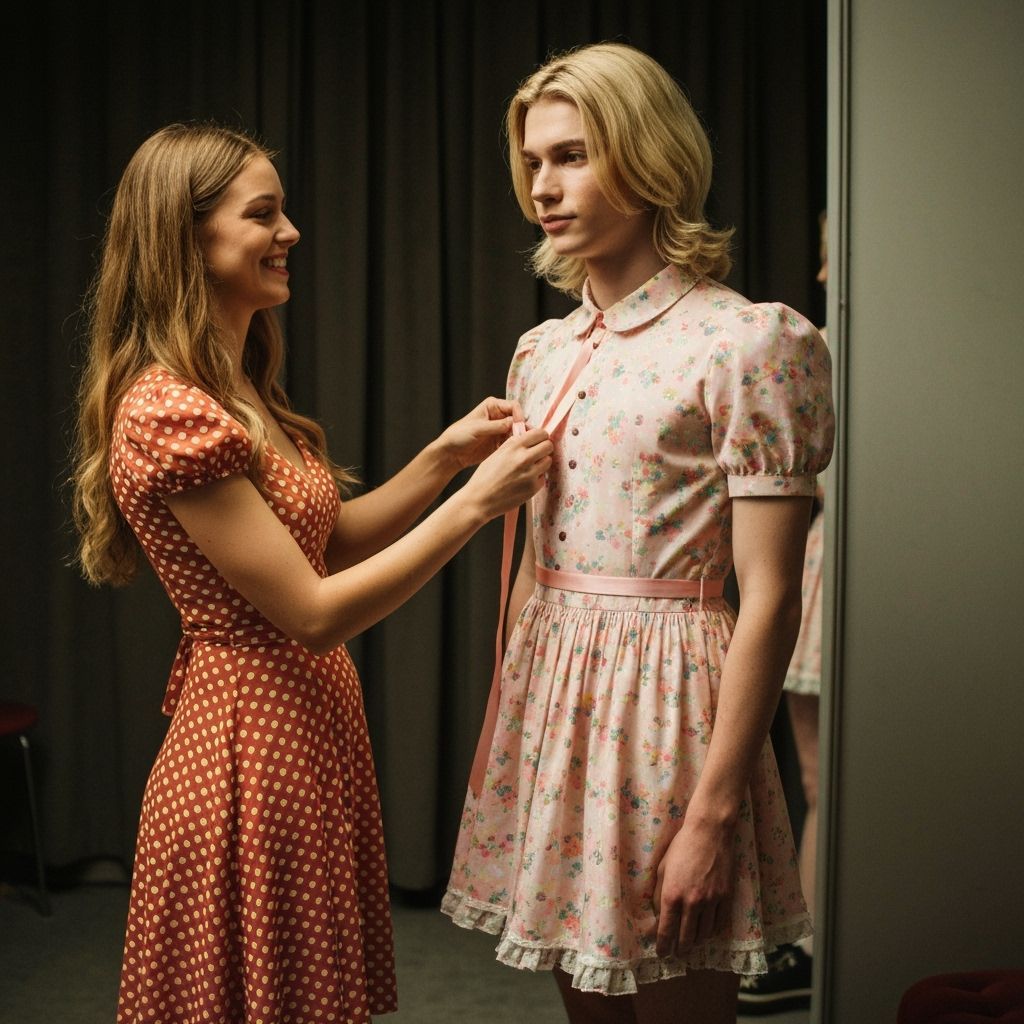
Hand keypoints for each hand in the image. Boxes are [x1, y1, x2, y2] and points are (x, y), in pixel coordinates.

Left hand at [437, 397, 524, 471]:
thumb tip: (514, 423)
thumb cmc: (459, 435)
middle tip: (524, 438)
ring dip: (521, 438)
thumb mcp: (478, 429)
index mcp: (493, 406)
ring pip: (518, 431)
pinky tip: (516, 451)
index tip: (519, 426)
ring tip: (521, 446)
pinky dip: (516, 446)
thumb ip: (497, 426)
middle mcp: (499, 416)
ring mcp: (501, 429)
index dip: (519, 415)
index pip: (513, 406)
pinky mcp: (501, 442)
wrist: (452, 453)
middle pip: (518, 419)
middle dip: (522, 428)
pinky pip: (513, 442)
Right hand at [462, 426, 551, 519]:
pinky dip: (537, 477)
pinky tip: (525, 480)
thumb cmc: (484, 478)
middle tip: (537, 453)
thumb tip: (526, 437)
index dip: (541, 436)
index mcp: (514, 447)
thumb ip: (513, 444)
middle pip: (548, 446)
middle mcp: (524, 458)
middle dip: (544, 448)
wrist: (480, 500)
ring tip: (530, 467)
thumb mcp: (496, 454)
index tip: (539, 440)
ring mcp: (530, 474)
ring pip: (548, 461)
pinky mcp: (533, 488)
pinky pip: (543, 477)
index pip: (540, 434)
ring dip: (542, 462)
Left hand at [653, 814, 734, 956]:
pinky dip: (713, 932)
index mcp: (672, 895)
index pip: (666, 931)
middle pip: (686, 938)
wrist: (709, 832)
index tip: (662, 954)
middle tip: (677, 953)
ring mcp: (711, 901)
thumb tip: (658, 915)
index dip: (663, 946)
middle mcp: (692, 902)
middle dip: (680, 949)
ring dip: (697, 941)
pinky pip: (721, 924)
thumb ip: (659, 894)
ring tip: (692, 942)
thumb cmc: (681, 847)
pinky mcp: (726, 897)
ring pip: (704, 934)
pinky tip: (708, 932)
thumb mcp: (663, 868)